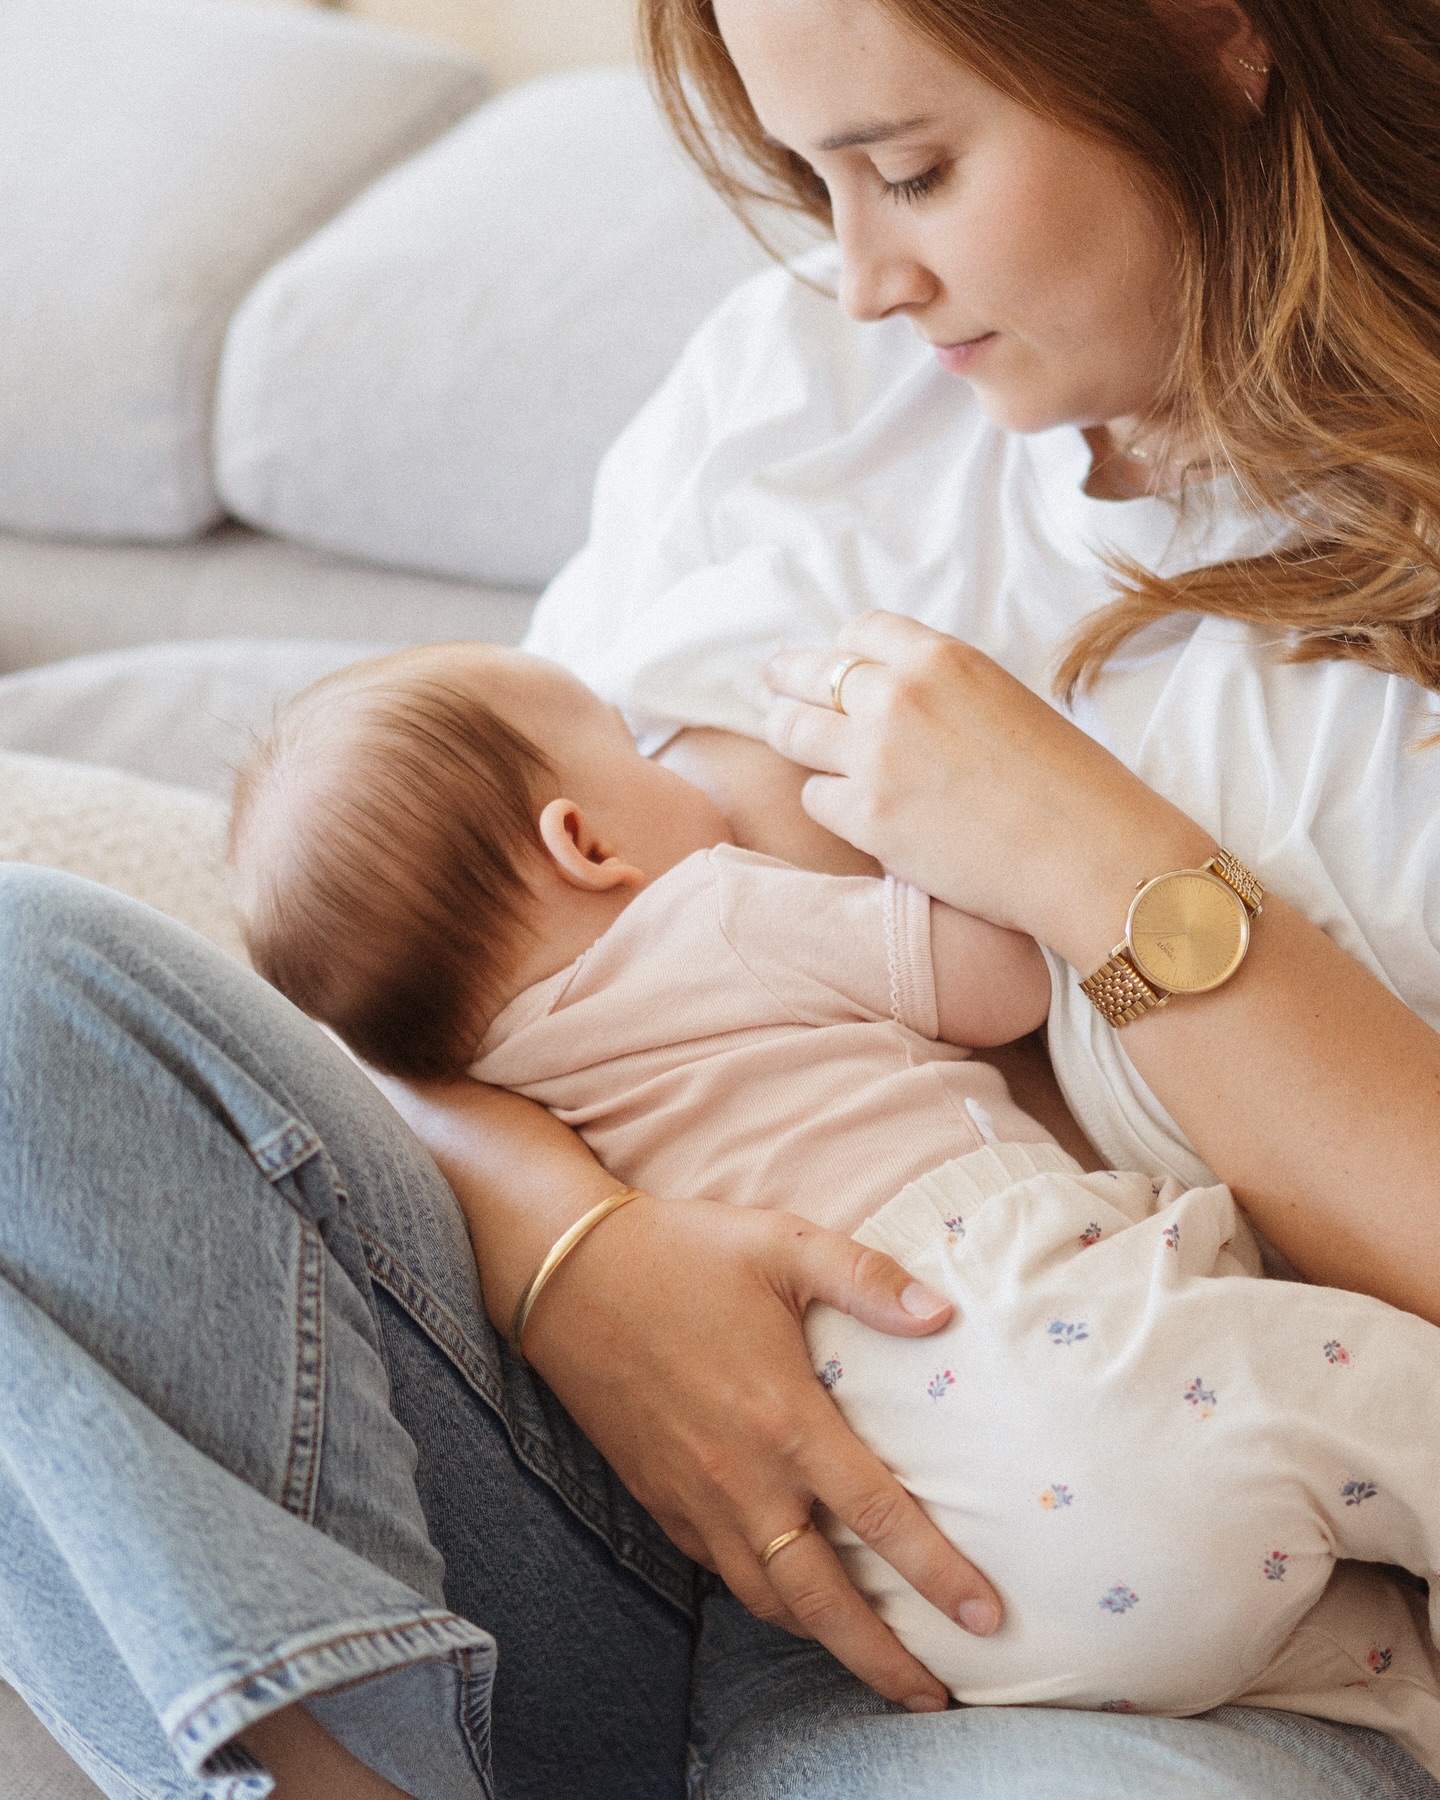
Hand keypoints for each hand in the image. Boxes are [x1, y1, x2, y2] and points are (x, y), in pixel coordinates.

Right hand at [523, 1191, 1002, 1711]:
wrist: (568, 1275)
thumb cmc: (681, 1252)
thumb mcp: (780, 1244)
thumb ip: (865, 1278)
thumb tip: (938, 1313)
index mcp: (785, 1418)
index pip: (879, 1517)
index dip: (938, 1576)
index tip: (986, 1620)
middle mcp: (742, 1476)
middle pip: (823, 1599)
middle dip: (884, 1659)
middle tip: (937, 1700)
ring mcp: (695, 1497)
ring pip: (769, 1600)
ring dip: (825, 1641)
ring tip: (874, 1662)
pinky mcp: (658, 1499)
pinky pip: (721, 1572)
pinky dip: (765, 1599)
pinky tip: (793, 1595)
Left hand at [764, 612, 1211, 965]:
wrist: (1090, 855)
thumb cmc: (1070, 785)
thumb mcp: (1007, 702)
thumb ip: (945, 691)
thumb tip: (895, 697)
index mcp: (942, 659)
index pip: (859, 631)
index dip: (843, 648)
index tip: (834, 662)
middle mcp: (899, 697)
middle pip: (809, 675)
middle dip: (788, 680)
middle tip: (775, 685)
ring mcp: (875, 757)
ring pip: (792, 733)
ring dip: (792, 739)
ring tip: (791, 743)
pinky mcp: (866, 817)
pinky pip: (815, 798)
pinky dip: (829, 803)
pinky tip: (853, 812)